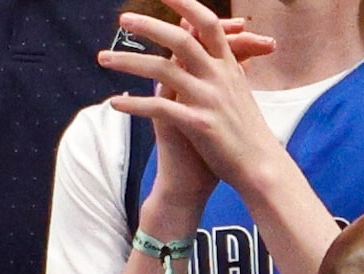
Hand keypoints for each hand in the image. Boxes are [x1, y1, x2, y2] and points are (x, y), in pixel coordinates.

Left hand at [99, 0, 280, 223]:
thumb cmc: (246, 132)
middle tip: (123, 18)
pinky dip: (135, 105)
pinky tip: (113, 103)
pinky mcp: (198, 125)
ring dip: (129, 62)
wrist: (261, 167)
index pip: (208, 24)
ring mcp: (208, 99)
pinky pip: (160, 109)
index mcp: (228, 66)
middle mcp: (219, 76)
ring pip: (163, 70)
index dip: (187, 5)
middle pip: (181, 40)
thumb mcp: (239, 92)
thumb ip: (226, 69)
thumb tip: (222, 52)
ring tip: (103, 58)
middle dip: (149, 26)